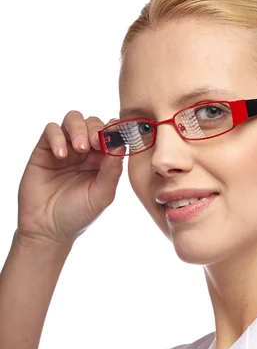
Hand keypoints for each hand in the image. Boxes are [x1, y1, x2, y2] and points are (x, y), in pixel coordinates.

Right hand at [16, 111, 123, 246]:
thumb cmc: (78, 214)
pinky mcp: (44, 150)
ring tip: (79, 148)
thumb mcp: (102, 194)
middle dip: (96, 128)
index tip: (116, 136)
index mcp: (103, 160)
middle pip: (93, 122)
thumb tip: (121, 144)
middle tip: (96, 143)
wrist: (48, 229)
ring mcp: (65, 149)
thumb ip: (112, 170)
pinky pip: (51, 130)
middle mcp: (85, 152)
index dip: (115, 131)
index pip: (112, 135)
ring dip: (78, 128)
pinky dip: (57, 137)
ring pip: (73, 120)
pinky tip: (61, 155)